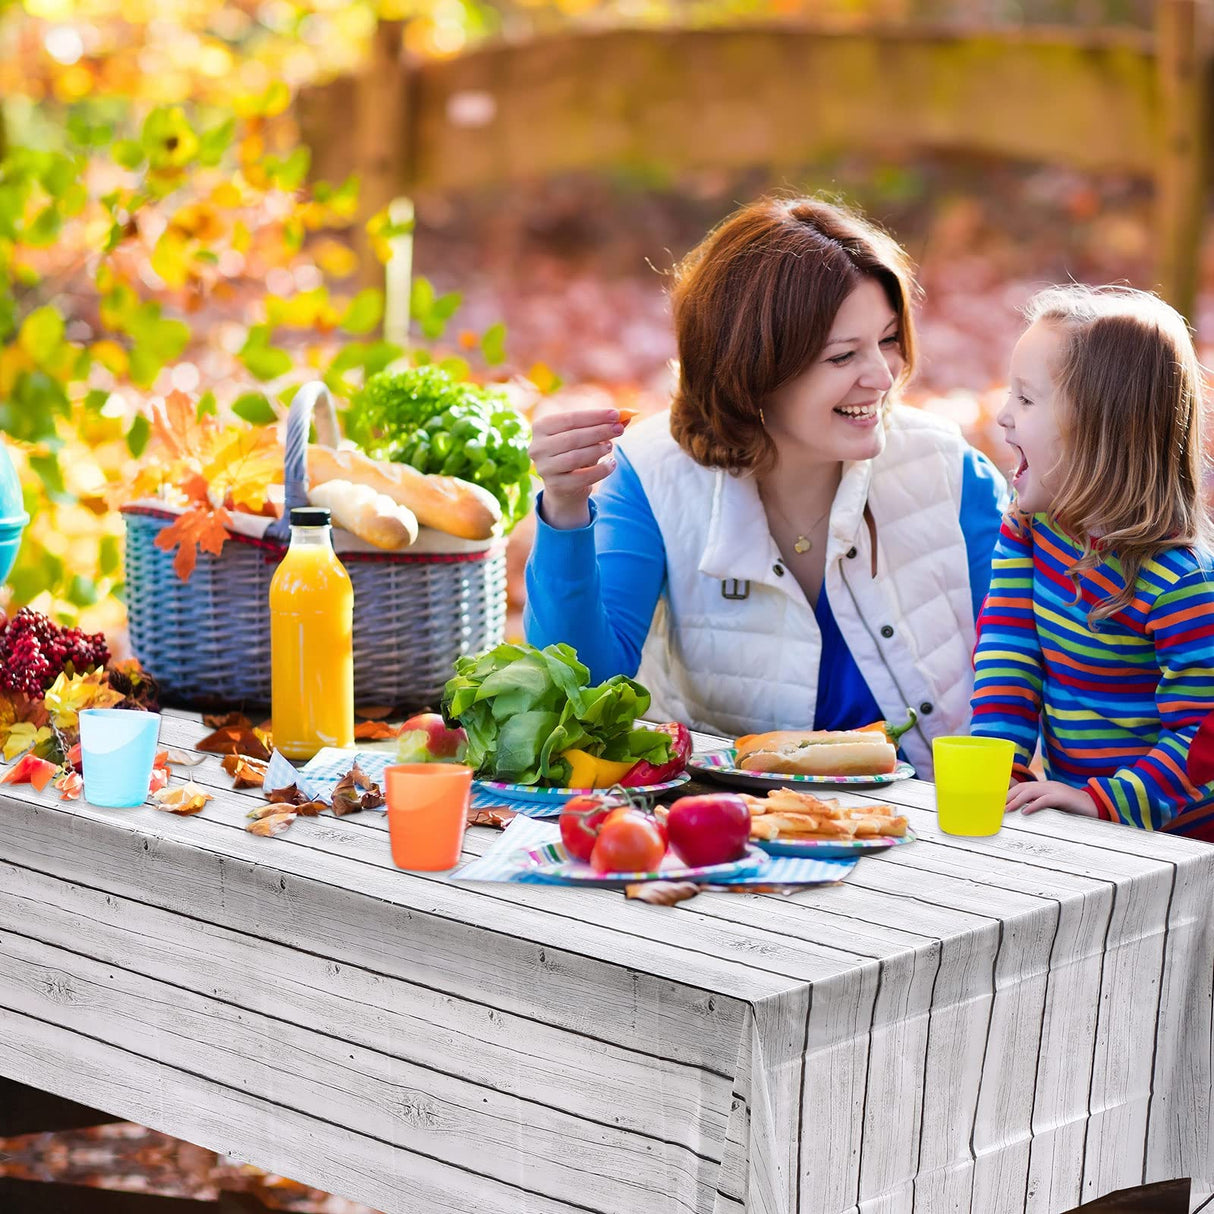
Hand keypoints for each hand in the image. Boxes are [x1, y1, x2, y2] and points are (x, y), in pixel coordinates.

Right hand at [529, 407, 624, 528]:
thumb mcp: (586, 435)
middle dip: (599, 432)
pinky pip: (581, 477)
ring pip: (575, 457)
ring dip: (597, 450)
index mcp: (541, 427)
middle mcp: (537, 447)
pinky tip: (612, 464)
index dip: (594, 416)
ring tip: (611, 446)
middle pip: (572, 437)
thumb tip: (628, 415)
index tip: (616, 414)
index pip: (569, 418)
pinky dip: (600, 471)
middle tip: (619, 429)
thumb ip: (604, 424)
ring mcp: (544, 468)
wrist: (565, 484)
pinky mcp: (555, 485)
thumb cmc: (576, 451)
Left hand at [1006, 779, 1098, 816]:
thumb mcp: (1053, 806)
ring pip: (1031, 792)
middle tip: (998, 808)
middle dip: (1008, 797)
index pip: (1022, 787)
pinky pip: (1045, 800)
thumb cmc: (1073, 808)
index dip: (1009, 794)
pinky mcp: (1063, 798)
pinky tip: (1025, 812)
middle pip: (1023, 788)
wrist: (1095, 805)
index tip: (998, 804)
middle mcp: (1047, 786)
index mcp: (1044, 787)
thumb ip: (1040, 807)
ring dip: (1016, 801)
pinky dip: (1034, 805)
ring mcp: (1055, 790)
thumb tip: (1022, 815)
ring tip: (1007, 810)